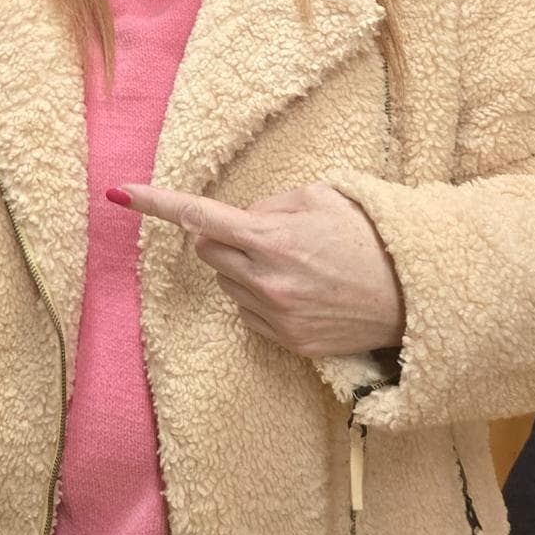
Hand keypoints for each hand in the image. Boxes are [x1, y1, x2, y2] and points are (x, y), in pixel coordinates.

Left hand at [112, 180, 404, 358]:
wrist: (413, 294)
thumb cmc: (366, 236)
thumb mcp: (319, 197)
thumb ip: (268, 205)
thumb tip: (237, 220)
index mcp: (270, 238)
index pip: (199, 216)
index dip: (156, 203)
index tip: (121, 192)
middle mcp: (266, 281)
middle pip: (206, 251)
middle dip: (219, 237)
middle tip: (260, 233)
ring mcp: (276, 317)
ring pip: (227, 283)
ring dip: (243, 269)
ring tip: (293, 265)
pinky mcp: (289, 343)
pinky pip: (248, 314)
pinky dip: (259, 298)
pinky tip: (297, 292)